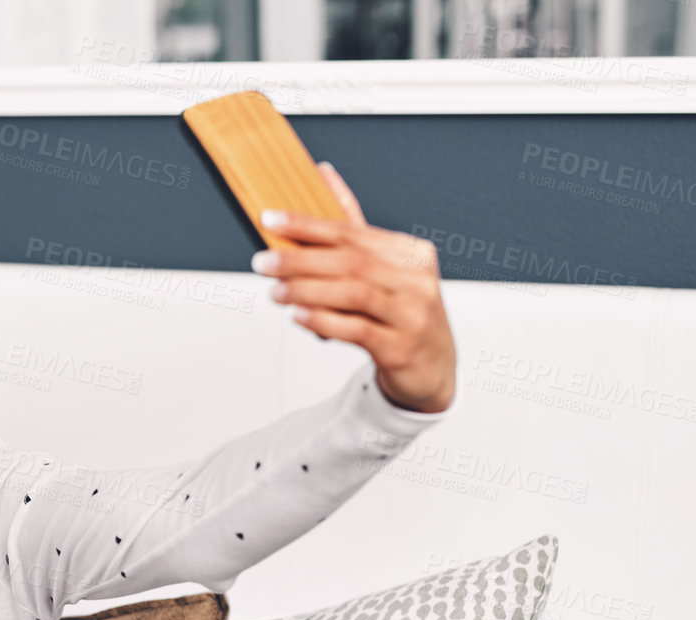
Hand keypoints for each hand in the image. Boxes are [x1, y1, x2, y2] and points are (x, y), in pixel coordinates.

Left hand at [252, 163, 455, 413]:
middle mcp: (416, 280)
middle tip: (263, 262)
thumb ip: (352, 230)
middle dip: (300, 260)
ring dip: (307, 290)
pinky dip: (324, 321)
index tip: (270, 220)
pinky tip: (298, 316)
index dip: (308, 225)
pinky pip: (358, 330)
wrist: (432, 368)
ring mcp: (413, 315)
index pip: (352, 233)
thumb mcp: (384, 271)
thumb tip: (322, 174)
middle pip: (351, 262)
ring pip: (354, 294)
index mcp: (410, 253)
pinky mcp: (403, 348)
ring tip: (275, 291)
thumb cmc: (399, 314)